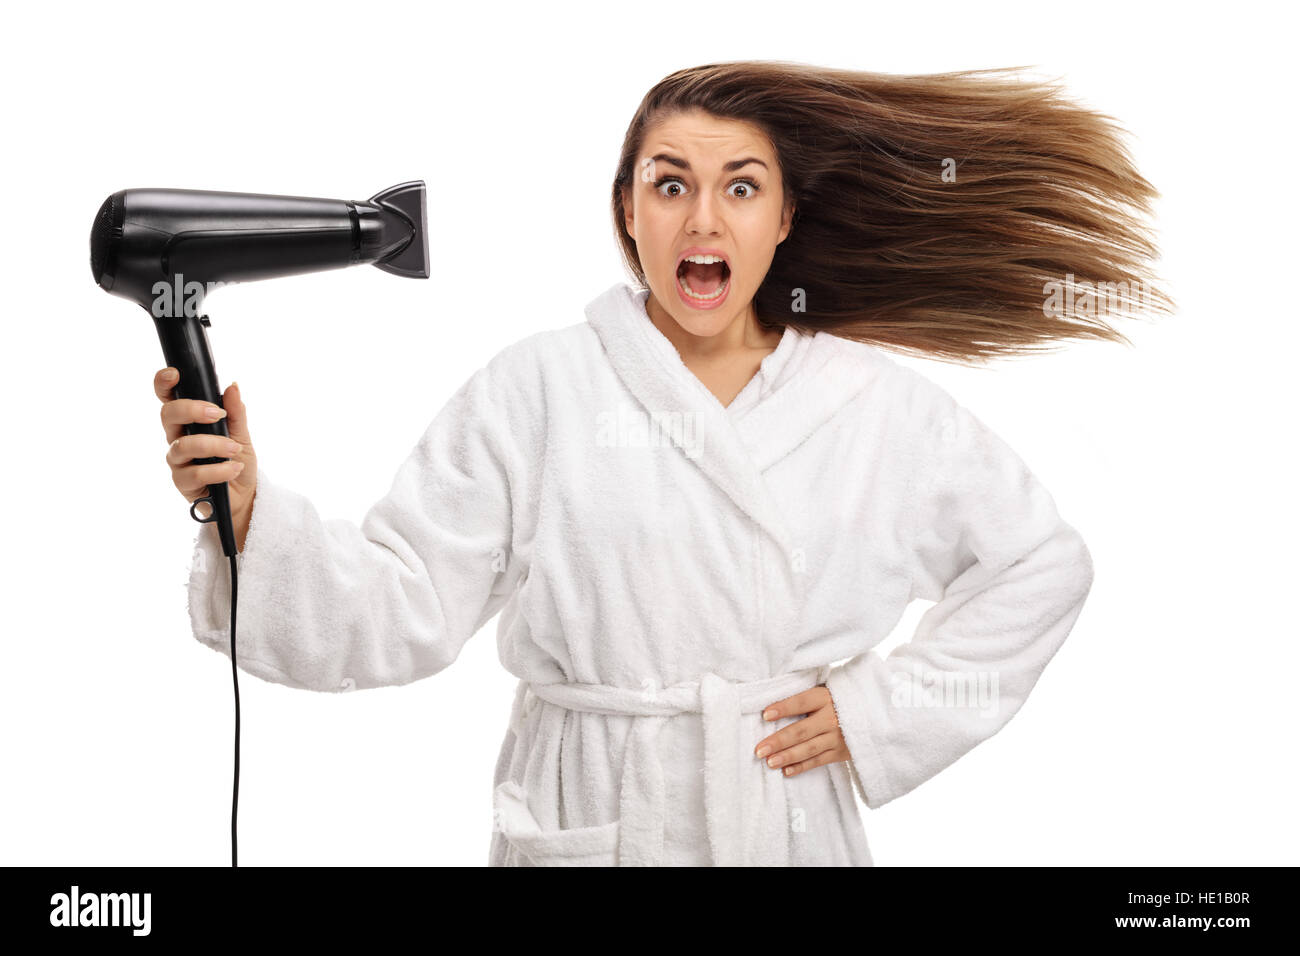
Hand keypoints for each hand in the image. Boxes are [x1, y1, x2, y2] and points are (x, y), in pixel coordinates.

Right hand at [156, 367, 257, 550]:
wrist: (244, 496)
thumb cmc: (237, 461)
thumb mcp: (241, 434)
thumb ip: (235, 412)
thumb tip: (232, 386)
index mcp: (188, 422)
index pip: (168, 399)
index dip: (164, 384)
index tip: (175, 374)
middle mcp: (177, 438)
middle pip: (168, 415)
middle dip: (192, 410)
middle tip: (218, 415)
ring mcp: (177, 461)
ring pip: (183, 446)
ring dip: (213, 445)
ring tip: (235, 450)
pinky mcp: (182, 483)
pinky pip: (195, 473)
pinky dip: (219, 470)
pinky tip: (234, 469)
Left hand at [754, 684, 849, 777]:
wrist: (873, 715)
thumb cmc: (838, 699)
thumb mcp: (825, 691)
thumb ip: (804, 696)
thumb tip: (770, 703)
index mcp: (826, 698)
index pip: (801, 702)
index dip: (784, 708)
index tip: (765, 714)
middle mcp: (832, 718)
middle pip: (802, 730)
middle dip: (779, 741)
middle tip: (759, 750)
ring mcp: (838, 737)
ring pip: (809, 749)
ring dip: (788, 757)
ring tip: (769, 762)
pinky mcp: (841, 752)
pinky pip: (819, 761)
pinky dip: (802, 767)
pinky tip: (786, 771)